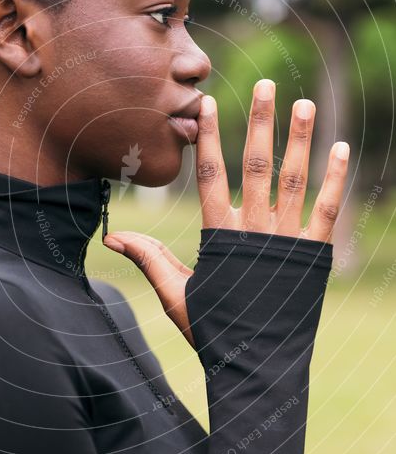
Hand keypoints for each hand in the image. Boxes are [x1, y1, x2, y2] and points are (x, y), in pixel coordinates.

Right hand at [103, 80, 349, 346]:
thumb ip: (150, 258)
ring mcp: (286, 242)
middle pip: (256, 167)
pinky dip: (335, 180)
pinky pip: (327, 211)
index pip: (212, 175)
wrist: (255, 369)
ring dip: (301, 141)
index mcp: (219, 237)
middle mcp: (254, 233)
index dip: (210, 136)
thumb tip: (112, 235)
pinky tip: (342, 149)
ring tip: (306, 103)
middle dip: (261, 123)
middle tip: (266, 84)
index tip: (210, 102)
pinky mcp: (313, 256)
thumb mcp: (176, 295)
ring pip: (294, 181)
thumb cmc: (212, 331)